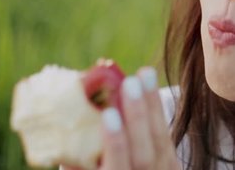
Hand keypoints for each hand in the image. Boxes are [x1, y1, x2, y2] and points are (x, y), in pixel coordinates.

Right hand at [63, 67, 179, 169]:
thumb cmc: (95, 168)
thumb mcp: (83, 169)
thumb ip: (76, 159)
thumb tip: (62, 120)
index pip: (117, 168)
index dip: (115, 144)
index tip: (108, 114)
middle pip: (143, 156)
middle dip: (137, 119)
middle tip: (130, 83)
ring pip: (160, 143)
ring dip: (151, 106)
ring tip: (144, 73)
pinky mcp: (172, 167)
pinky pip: (167, 137)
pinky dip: (157, 110)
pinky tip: (149, 84)